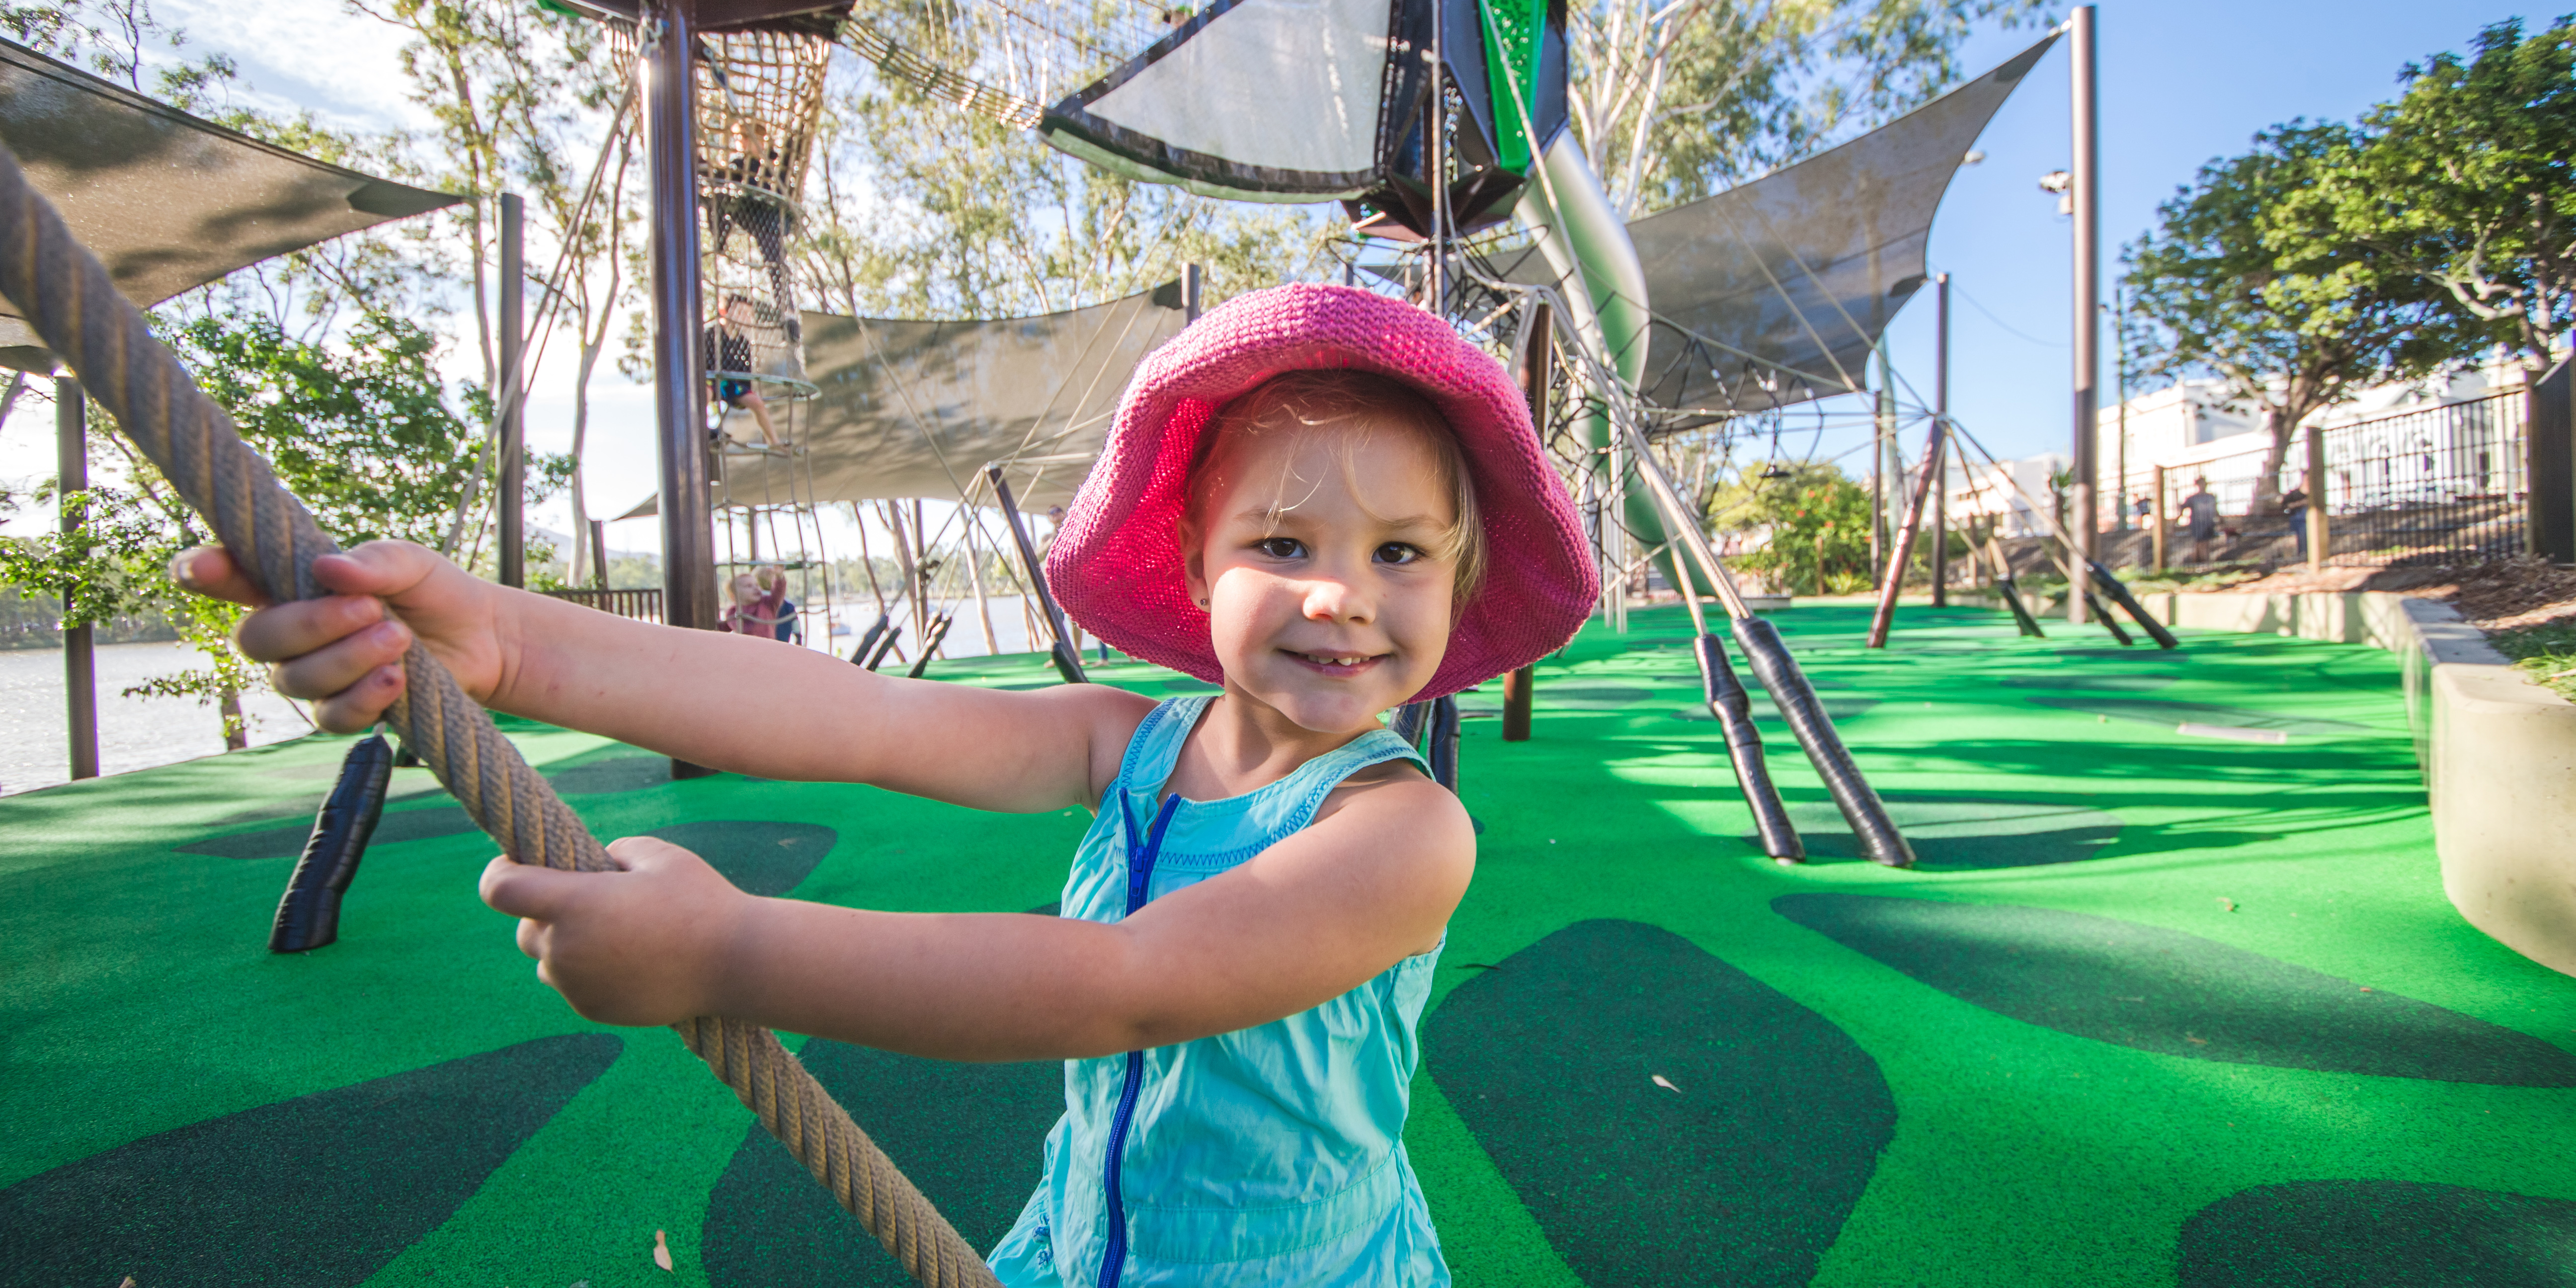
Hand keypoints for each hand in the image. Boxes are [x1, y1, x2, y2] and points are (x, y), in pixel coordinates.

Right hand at [174, 540, 505, 731]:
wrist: (481, 637)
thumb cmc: (432, 590)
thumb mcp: (409, 563)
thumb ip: (371, 562)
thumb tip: (328, 569)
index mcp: (289, 584)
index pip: (229, 578)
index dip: (203, 572)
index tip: (200, 568)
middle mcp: (289, 632)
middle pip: (257, 638)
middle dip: (312, 624)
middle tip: (372, 609)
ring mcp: (312, 675)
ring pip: (295, 680)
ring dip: (348, 658)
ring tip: (399, 636)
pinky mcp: (345, 710)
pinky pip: (331, 716)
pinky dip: (364, 697)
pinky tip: (396, 677)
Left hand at [479, 836, 751, 1026]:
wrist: (735, 965)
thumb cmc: (700, 901)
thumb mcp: (657, 855)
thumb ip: (612, 852)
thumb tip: (594, 865)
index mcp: (573, 905)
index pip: (499, 889)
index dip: (499, 872)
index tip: (519, 864)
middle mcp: (564, 949)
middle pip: (524, 928)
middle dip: (545, 912)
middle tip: (593, 901)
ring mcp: (576, 986)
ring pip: (547, 959)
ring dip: (566, 944)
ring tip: (617, 933)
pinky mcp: (592, 1010)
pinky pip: (572, 985)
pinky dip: (588, 971)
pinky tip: (631, 960)